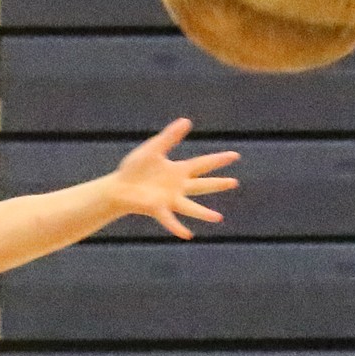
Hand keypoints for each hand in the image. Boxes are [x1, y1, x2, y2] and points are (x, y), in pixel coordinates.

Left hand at [108, 118, 239, 238]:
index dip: (219, 160)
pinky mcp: (157, 208)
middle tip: (234, 182)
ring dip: (203, 213)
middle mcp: (178, 187)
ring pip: (190, 207)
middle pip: (202, 185)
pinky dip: (177, 227)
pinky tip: (187, 235)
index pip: (203, 164)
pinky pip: (169, 219)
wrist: (119, 186)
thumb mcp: (153, 149)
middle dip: (218, 184)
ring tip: (218, 218)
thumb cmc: (135, 168)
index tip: (235, 155)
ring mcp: (169, 199)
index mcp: (178, 171)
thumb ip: (169, 137)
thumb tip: (187, 121)